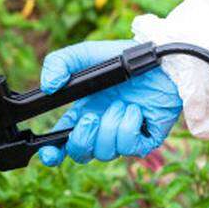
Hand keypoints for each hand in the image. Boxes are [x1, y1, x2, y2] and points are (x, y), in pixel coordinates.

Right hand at [37, 40, 181, 165]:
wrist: (161, 63)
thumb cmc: (124, 58)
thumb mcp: (86, 54)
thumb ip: (60, 63)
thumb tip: (47, 87)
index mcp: (83, 113)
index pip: (61, 143)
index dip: (52, 154)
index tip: (48, 153)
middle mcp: (101, 129)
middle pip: (80, 153)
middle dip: (82, 138)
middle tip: (92, 117)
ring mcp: (122, 137)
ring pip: (104, 152)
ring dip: (111, 125)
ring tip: (123, 104)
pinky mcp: (143, 141)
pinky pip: (127, 147)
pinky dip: (129, 126)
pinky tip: (137, 111)